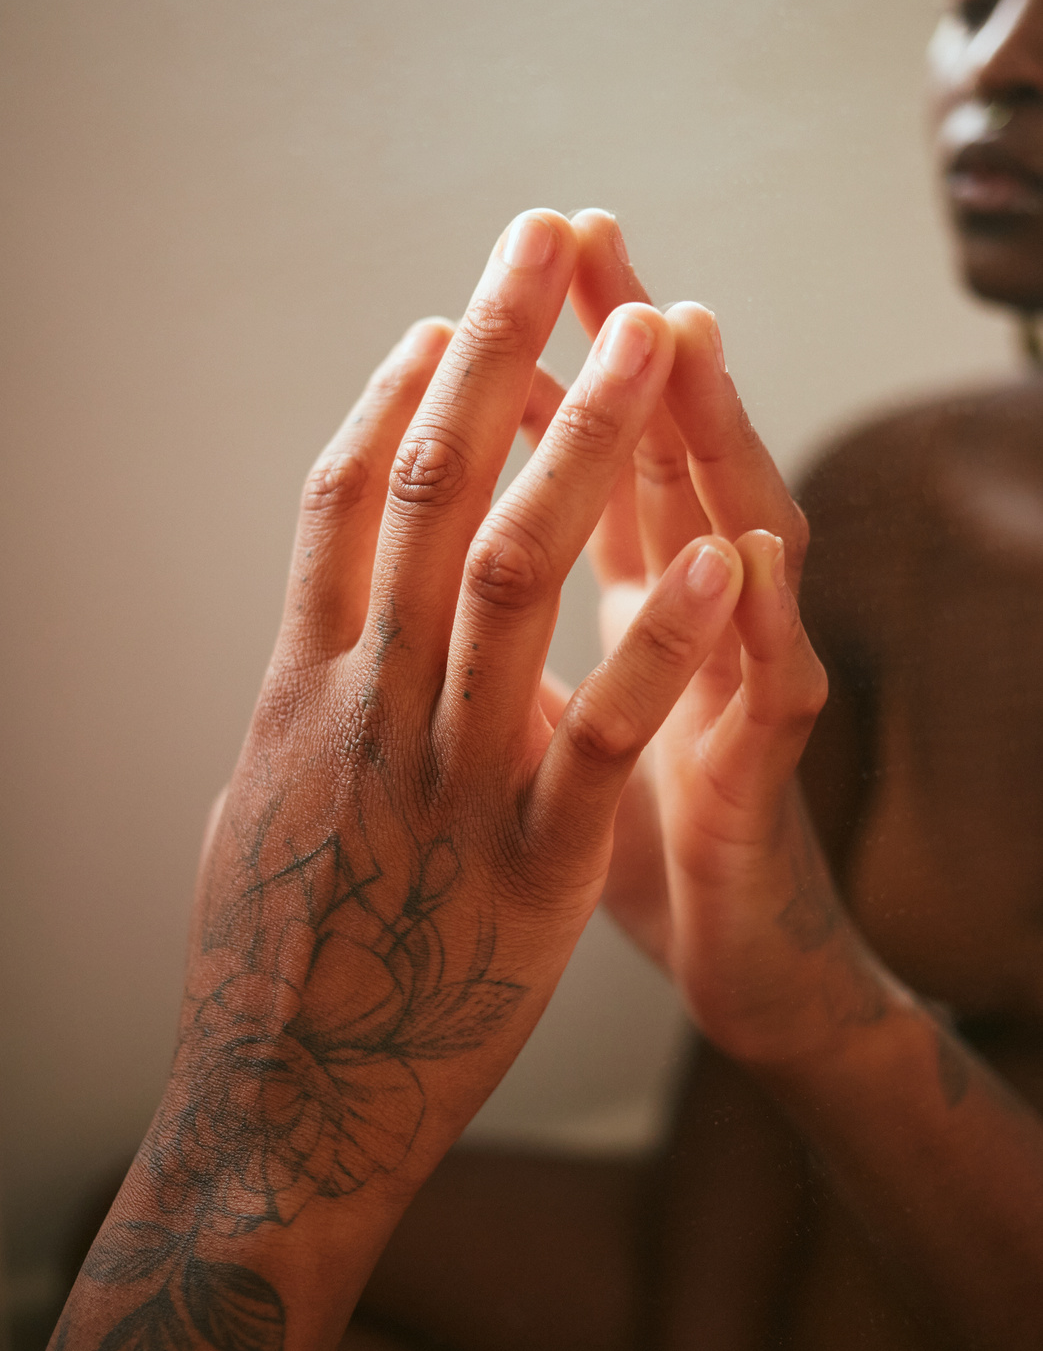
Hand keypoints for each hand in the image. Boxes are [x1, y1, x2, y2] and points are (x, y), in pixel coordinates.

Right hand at [166, 209, 747, 1243]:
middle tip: (546, 237)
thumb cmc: (267, 961)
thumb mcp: (259, 807)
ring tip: (652, 339)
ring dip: (590, 445)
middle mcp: (367, 706)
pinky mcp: (529, 864)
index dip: (398, 395)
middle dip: (496, 352)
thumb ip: (295, 710)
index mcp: (300, 687)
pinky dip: (664, 639)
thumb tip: (312, 639)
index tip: (448, 320)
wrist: (277, 1113)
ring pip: (516, 577)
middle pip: (432, 491)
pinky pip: (601, 731)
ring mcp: (447, 779)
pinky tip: (722, 555)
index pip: (345, 499)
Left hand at [537, 212, 866, 1064]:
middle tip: (591, 238)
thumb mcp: (561, 704)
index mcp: (641, 602)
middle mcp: (698, 620)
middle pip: (668, 458)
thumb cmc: (637, 825)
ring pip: (737, 538)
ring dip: (709, 438)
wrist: (725, 955)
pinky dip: (754, 618)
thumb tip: (448, 522)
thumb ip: (522, 616)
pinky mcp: (765, 771)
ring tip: (683, 336)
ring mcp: (740, 682)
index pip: (602, 455)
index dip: (557, 364)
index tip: (507, 274)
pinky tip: (743, 547)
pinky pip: (767, 685)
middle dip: (629, 349)